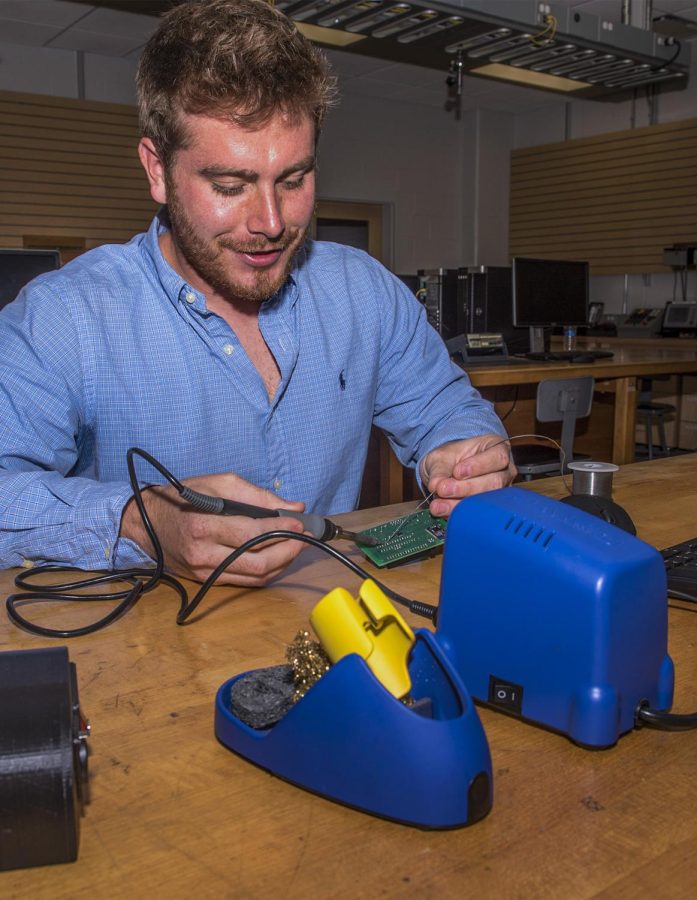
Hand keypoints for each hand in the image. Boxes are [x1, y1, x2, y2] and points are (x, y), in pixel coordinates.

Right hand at [120, 472, 307, 585]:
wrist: (145, 523)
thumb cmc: (183, 498)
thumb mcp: (219, 484)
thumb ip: (258, 496)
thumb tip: (295, 507)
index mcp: (203, 525)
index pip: (252, 533)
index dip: (281, 529)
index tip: (301, 522)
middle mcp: (203, 553)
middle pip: (258, 562)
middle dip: (289, 551)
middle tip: (306, 538)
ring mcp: (204, 572)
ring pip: (255, 576)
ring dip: (283, 563)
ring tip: (297, 546)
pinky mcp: (206, 581)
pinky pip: (246, 581)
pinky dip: (268, 571)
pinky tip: (279, 557)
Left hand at [420, 434, 515, 516]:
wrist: (446, 471)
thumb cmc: (451, 458)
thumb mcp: (442, 456)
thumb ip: (440, 469)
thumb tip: (436, 484)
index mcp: (498, 449)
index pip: (497, 457)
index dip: (478, 466)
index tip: (457, 472)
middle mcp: (504, 471)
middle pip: (494, 482)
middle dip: (467, 488)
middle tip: (443, 489)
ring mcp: (500, 492)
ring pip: (487, 501)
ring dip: (460, 504)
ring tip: (438, 504)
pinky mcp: (490, 509)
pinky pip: (478, 514)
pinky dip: (457, 513)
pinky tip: (442, 511)